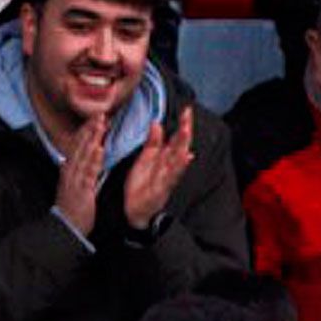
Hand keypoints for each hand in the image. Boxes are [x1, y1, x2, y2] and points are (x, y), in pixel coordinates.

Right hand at [55, 113, 105, 239]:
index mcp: (69, 169)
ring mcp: (75, 180)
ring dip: (93, 138)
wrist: (65, 228)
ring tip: (101, 125)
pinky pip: (89, 173)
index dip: (86, 131)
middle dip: (90, 129)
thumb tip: (67, 160)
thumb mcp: (69, 186)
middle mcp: (70, 171)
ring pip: (85, 155)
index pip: (77, 146)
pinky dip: (94, 160)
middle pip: (80, 146)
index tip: (95, 118)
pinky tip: (100, 148)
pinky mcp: (82, 190)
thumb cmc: (70, 209)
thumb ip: (70, 172)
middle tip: (100, 114)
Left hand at [122, 104, 193, 232]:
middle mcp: (168, 167)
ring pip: (178, 160)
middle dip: (185, 131)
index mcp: (164, 159)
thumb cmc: (140, 186)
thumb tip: (157, 123)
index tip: (187, 109)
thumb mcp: (144, 159)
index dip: (182, 125)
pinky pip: (172, 177)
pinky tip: (185, 157)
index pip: (176, 138)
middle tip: (188, 115)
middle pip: (180, 146)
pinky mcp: (162, 190)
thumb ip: (153, 142)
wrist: (131, 210)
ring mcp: (167, 179)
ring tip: (186, 130)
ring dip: (183, 145)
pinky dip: (179, 167)